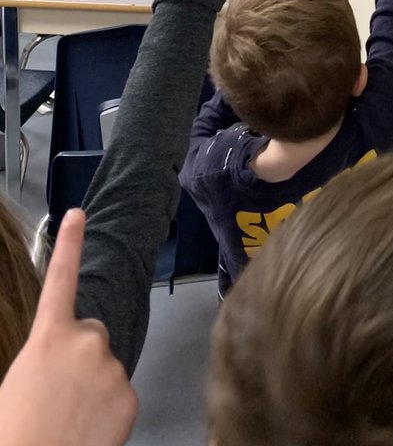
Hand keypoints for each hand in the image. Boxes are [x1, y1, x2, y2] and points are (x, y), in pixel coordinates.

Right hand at [0, 209, 137, 445]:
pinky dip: (108, 413)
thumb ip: (47, 360)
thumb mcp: (19, 383)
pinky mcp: (130, 394)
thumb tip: (62, 364)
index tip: (78, 213)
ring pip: (106, 369)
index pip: (60, 279)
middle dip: (81, 357)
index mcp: (48, 337)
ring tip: (69, 420)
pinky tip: (87, 431)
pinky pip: (120, 396)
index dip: (69, 244)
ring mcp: (111, 366)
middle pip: (91, 335)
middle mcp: (85, 341)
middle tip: (59, 396)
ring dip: (93, 388)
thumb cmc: (17, 430)